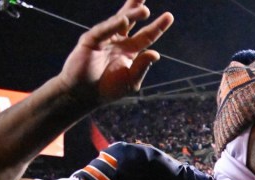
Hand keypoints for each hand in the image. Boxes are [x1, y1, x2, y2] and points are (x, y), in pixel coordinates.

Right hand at [58, 0, 173, 104]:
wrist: (84, 95)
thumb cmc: (108, 89)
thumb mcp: (131, 81)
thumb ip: (142, 67)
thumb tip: (156, 54)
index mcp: (130, 51)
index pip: (147, 36)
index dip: (158, 26)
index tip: (169, 16)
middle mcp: (118, 41)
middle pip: (131, 20)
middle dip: (138, 8)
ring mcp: (104, 39)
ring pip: (118, 23)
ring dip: (131, 15)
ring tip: (144, 10)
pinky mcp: (90, 41)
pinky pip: (102, 31)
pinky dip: (112, 26)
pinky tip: (123, 20)